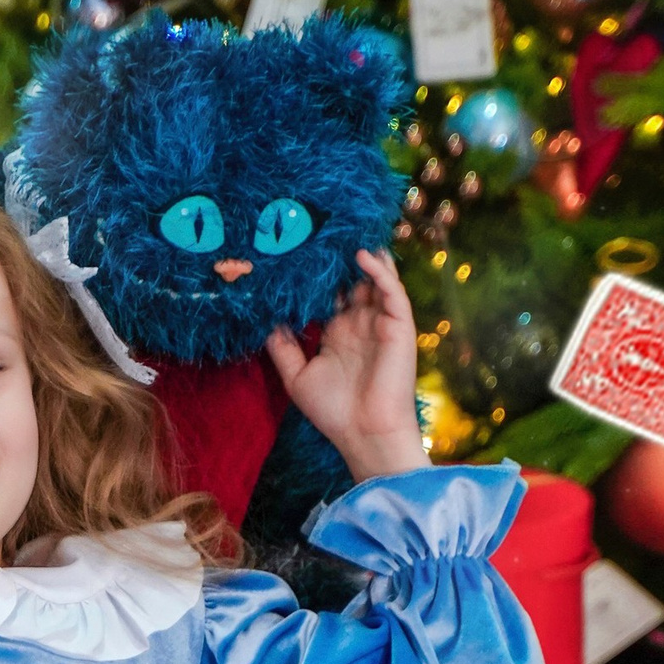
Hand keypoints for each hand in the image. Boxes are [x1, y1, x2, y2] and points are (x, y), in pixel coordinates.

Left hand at [265, 249, 427, 483]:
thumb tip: (265, 320)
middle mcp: (359, 324)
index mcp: (337, 334)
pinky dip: (380, 271)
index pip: (328, 296)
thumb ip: (282, 348)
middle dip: (337, 260)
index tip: (294, 254)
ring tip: (346, 230)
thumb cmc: (334, 412)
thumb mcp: (296, 377)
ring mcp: (380, 323)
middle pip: (351, 282)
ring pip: (374, 280)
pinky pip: (392, 292)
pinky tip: (363, 255)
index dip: (315, 277)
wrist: (366, 434)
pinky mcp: (399, 326)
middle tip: (319, 230)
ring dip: (362, 257)